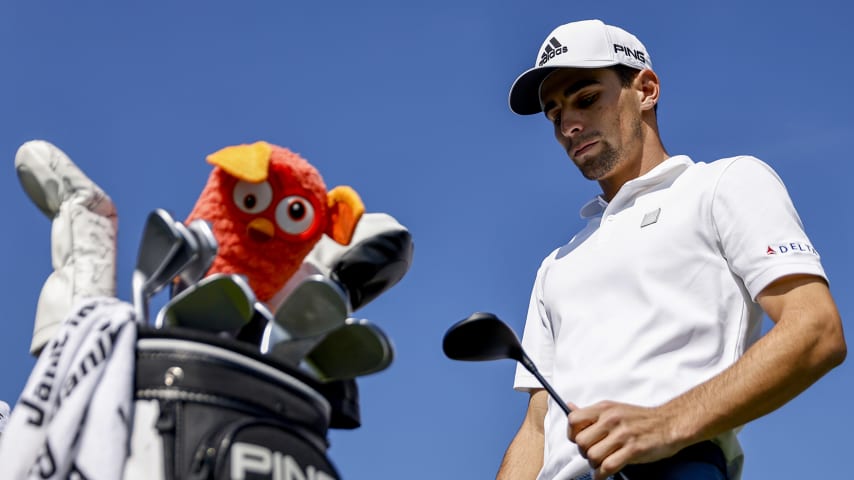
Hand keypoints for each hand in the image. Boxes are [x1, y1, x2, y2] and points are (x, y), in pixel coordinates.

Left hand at [567, 400, 684, 479]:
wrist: (670, 423)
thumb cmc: (642, 419)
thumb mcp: (614, 408)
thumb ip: (592, 412)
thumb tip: (570, 407)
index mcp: (604, 408)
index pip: (573, 420)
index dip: (572, 434)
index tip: (578, 440)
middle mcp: (611, 419)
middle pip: (581, 442)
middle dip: (584, 453)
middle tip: (593, 455)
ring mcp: (622, 435)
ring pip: (592, 456)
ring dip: (594, 465)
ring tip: (601, 463)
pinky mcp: (633, 450)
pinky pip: (608, 467)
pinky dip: (602, 475)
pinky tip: (604, 474)